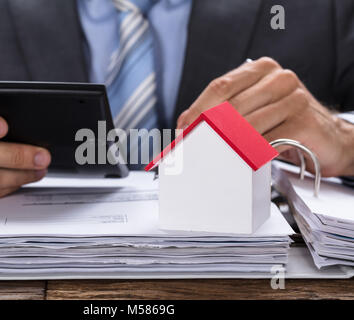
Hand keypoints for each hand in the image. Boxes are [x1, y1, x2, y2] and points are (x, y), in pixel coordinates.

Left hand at [177, 57, 353, 176]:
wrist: (327, 138)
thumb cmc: (285, 123)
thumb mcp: (253, 110)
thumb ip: (224, 111)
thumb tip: (186, 125)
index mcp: (261, 70)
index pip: (220, 87)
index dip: (197, 110)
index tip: (183, 128)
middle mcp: (279, 78)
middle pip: (230, 106)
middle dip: (208, 130)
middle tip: (194, 147)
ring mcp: (293, 98)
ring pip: (246, 125)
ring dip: (227, 144)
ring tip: (216, 155)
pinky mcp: (303, 121)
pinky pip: (265, 141)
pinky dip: (249, 153)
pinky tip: (244, 158)